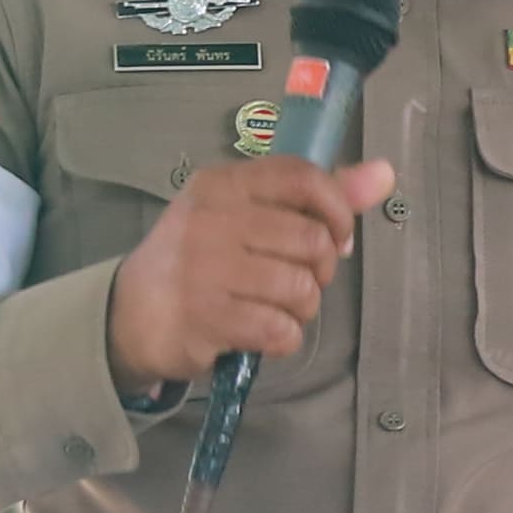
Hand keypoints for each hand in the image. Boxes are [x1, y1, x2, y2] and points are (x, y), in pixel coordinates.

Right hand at [106, 156, 394, 386]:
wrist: (128, 314)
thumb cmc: (200, 259)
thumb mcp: (248, 214)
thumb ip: (318, 196)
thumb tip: (383, 174)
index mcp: (223, 185)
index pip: (304, 178)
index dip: (338, 211)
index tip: (336, 236)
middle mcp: (210, 221)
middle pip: (312, 241)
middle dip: (319, 270)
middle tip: (294, 279)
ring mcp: (203, 270)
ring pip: (302, 290)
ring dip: (301, 307)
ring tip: (273, 306)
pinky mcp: (203, 319)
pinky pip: (281, 330)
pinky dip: (282, 338)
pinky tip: (258, 331)